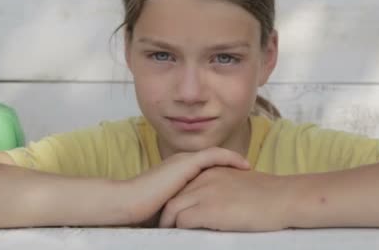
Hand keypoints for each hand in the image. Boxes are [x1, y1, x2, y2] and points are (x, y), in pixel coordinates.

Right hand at [124, 147, 249, 226]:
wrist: (127, 203)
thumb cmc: (143, 213)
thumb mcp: (171, 210)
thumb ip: (185, 209)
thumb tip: (199, 222)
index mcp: (177, 173)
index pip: (206, 170)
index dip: (223, 175)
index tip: (238, 182)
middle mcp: (182, 164)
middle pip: (214, 162)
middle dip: (232, 168)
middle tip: (250, 174)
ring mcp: (183, 162)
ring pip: (216, 157)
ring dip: (234, 161)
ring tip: (250, 169)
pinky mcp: (185, 163)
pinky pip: (214, 155)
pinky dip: (230, 158)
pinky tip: (244, 165)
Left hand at [158, 167, 294, 230]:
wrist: (285, 197)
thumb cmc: (270, 195)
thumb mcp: (240, 182)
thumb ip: (224, 187)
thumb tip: (218, 203)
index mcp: (211, 171)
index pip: (182, 187)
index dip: (177, 203)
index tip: (176, 217)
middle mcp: (204, 179)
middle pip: (173, 197)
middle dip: (168, 215)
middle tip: (168, 230)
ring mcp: (205, 193)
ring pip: (172, 209)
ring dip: (170, 225)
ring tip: (172, 237)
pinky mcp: (208, 209)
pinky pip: (182, 222)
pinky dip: (181, 232)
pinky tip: (186, 239)